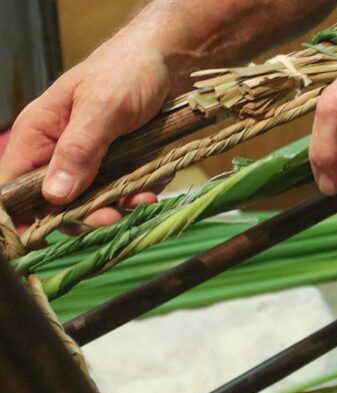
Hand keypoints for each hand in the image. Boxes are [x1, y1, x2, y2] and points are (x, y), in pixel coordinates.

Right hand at [0, 37, 170, 226]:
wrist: (170, 61)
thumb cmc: (126, 72)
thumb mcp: (102, 107)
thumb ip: (79, 149)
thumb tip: (54, 195)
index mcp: (39, 134)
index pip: (13, 183)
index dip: (20, 212)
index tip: (41, 235)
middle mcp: (59, 151)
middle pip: (54, 202)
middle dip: (80, 215)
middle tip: (110, 217)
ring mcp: (90, 160)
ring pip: (90, 202)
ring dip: (113, 208)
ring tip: (138, 202)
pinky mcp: (119, 165)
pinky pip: (120, 192)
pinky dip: (134, 197)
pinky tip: (150, 193)